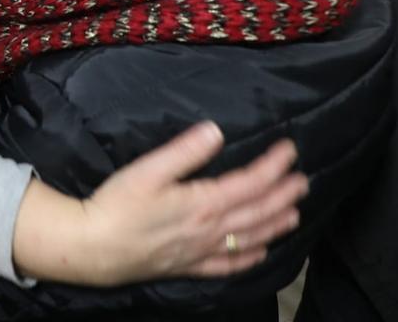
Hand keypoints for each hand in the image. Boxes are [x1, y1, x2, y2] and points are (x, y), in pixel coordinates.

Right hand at [13, 122, 306, 286]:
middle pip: (257, 211)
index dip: (274, 166)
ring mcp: (201, 251)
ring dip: (275, 224)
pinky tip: (261, 252)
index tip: (290, 149)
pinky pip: (228, 265)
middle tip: (303, 181)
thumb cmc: (117, 205)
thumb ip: (184, 151)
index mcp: (202, 203)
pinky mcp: (189, 266)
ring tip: (295, 213)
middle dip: (283, 195)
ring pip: (249, 238)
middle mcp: (210, 230)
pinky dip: (250, 258)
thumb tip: (216, 131)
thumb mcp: (147, 170)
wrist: (93, 248)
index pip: (250, 183)